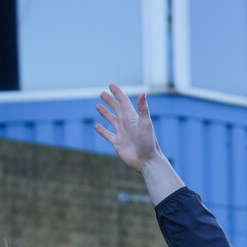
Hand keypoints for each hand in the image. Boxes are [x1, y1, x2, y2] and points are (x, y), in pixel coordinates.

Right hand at [95, 85, 183, 203]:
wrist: (147, 161)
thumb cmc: (149, 142)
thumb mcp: (146, 124)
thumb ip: (143, 109)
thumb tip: (143, 92)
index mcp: (132, 117)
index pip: (124, 102)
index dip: (117, 93)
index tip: (111, 85)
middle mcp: (127, 124)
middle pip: (117, 109)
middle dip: (110, 101)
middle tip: (102, 93)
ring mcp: (122, 133)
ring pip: (111, 120)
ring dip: (105, 113)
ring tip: (98, 106)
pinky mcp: (118, 143)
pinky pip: (108, 135)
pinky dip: (102, 130)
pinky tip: (97, 126)